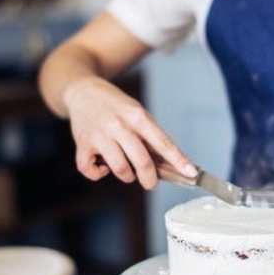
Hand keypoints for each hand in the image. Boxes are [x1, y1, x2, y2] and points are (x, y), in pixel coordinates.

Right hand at [62, 76, 197, 188]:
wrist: (82, 91)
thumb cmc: (115, 106)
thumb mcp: (137, 113)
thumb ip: (149, 136)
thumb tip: (167, 165)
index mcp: (138, 116)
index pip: (163, 143)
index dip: (179, 160)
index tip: (191, 173)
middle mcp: (119, 125)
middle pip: (142, 161)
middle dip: (150, 179)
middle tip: (151, 183)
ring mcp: (99, 135)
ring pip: (120, 169)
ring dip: (127, 177)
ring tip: (127, 171)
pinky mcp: (82, 143)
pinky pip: (90, 170)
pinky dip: (98, 174)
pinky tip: (102, 166)